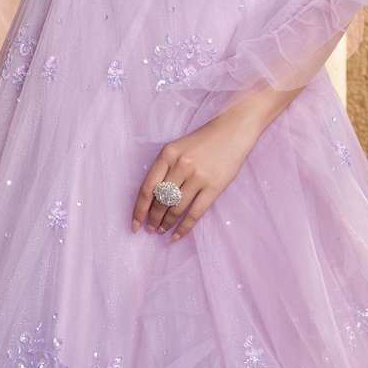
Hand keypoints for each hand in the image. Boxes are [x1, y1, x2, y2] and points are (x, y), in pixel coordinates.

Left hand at [130, 108, 263, 243]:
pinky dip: (184, 228)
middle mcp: (180, 165)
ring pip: (176, 208)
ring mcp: (197, 176)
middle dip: (153, 218)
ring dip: (167, 223)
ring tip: (162, 231)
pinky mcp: (213, 187)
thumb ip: (165, 168)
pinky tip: (177, 236)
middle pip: (160, 200)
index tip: (134, 224)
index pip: (147, 188)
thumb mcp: (178, 147)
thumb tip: (152, 199)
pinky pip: (195, 213)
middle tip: (150, 229)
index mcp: (167, 154)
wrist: (232, 130)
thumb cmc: (203, 140)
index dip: (139, 209)